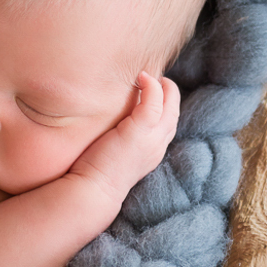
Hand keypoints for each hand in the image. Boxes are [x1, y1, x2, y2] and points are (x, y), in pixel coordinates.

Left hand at [69, 72, 179, 204]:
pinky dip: (152, 87)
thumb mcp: (115, 155)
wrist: (92, 191)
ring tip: (151, 75)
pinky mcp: (138, 132)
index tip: (154, 94)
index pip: (167, 125)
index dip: (165, 108)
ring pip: (170, 105)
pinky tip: (142, 77)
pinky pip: (154, 102)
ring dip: (164, 87)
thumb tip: (110, 127)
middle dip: (170, 94)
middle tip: (158, 79)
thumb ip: (120, 140)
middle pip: (174, 113)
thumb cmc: (94, 174)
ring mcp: (150, 139)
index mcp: (152, 152)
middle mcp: (157, 146)